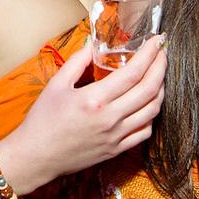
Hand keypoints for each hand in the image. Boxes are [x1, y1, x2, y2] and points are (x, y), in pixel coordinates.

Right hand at [5, 34, 167, 189]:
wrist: (35, 158)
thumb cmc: (42, 121)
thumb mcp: (56, 85)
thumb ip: (77, 61)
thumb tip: (93, 43)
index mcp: (95, 99)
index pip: (134, 72)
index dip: (151, 54)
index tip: (158, 40)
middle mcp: (110, 118)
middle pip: (149, 90)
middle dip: (162, 67)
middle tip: (163, 53)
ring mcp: (116, 136)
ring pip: (152, 111)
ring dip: (160, 90)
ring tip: (158, 75)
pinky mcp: (116, 150)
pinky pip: (144, 132)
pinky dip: (152, 115)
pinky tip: (148, 104)